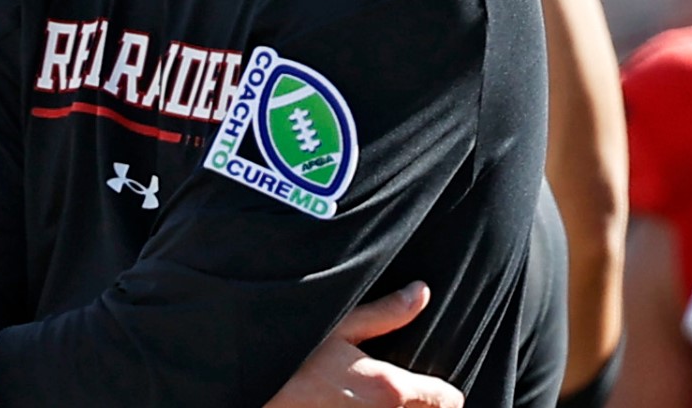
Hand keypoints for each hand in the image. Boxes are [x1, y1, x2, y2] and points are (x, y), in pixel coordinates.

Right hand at [263, 283, 462, 407]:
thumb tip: (420, 294)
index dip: (443, 389)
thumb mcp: (335, 321)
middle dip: (420, 403)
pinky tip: (349, 400)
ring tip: (370, 393)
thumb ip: (384, 313)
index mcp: (388, 387)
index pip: (447, 400)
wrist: (243, 382)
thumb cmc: (286, 350)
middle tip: (401, 387)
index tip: (431, 380)